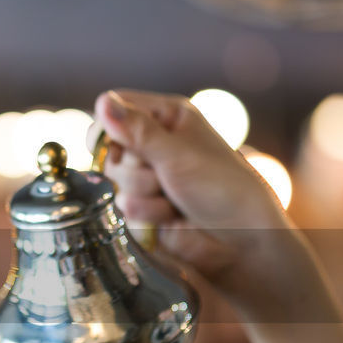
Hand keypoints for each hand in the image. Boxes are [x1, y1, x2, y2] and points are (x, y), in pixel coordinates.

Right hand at [92, 89, 300, 312]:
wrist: (240, 241)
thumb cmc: (222, 188)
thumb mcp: (178, 154)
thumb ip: (137, 131)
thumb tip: (102, 102)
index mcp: (167, 117)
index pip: (116, 109)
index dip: (107, 128)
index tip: (111, 145)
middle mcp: (154, 144)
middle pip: (110, 148)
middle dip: (134, 167)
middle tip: (163, 174)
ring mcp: (148, 177)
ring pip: (115, 181)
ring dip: (144, 194)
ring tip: (173, 198)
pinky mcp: (144, 207)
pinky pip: (123, 208)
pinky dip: (146, 215)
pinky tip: (171, 217)